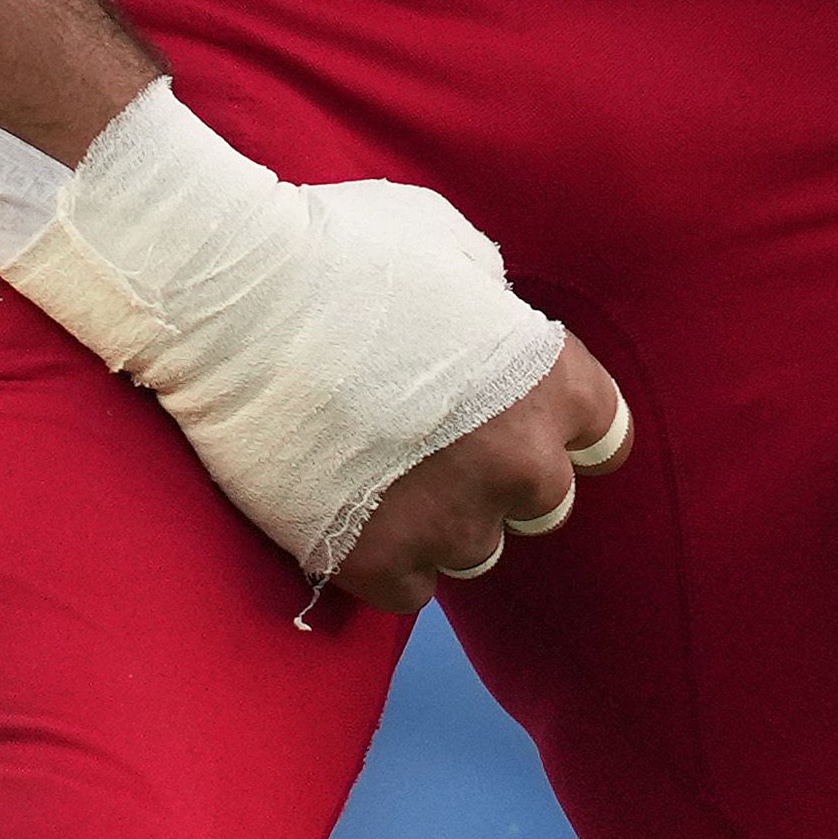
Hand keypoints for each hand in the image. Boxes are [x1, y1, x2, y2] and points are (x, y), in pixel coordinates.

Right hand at [0, 77, 621, 593]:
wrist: (233, 297)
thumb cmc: (341, 248)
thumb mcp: (451, 245)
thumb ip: (495, 306)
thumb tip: (495, 333)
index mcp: (549, 380)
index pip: (604, 437)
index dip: (560, 426)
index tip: (522, 419)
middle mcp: (516, 462)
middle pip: (544, 504)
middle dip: (500, 476)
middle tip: (439, 443)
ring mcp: (447, 521)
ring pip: (475, 552)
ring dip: (441, 522)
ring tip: (380, 470)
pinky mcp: (374, 563)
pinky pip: (409, 592)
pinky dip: (384, 561)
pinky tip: (347, 507)